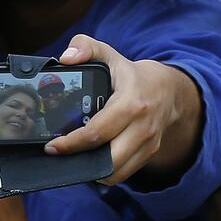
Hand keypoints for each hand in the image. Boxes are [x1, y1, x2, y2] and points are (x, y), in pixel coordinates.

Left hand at [46, 35, 201, 184]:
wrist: (167, 89)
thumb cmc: (130, 75)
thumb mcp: (108, 54)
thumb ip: (85, 46)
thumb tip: (66, 58)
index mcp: (130, 102)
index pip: (97, 132)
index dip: (71, 143)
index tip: (53, 146)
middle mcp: (142, 126)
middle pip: (108, 159)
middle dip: (80, 162)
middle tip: (59, 155)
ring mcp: (148, 143)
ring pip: (117, 172)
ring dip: (92, 171)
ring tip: (73, 160)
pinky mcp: (149, 153)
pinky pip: (125, 173)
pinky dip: (106, 172)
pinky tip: (91, 161)